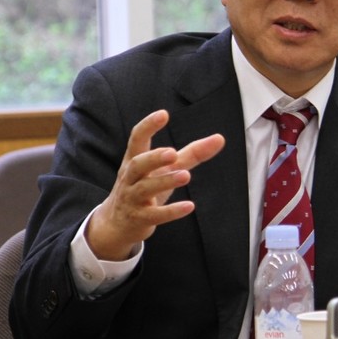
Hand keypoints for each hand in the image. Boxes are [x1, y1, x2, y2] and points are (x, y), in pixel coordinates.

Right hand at [85, 109, 224, 260]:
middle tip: (173, 153)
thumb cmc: (144, 189)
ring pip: (145, 188)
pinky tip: (189, 206)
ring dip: (165, 181)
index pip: (137, 139)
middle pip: (137, 164)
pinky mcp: (140, 219)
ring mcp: (133, 199)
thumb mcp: (165, 170)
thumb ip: (192, 154)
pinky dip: (171, 211)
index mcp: (135, 160)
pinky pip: (155, 215)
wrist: (117, 224)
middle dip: (154, 158)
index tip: (163, 114)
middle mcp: (131, 178)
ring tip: (186, 176)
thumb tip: (220, 138)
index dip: (148, 126)